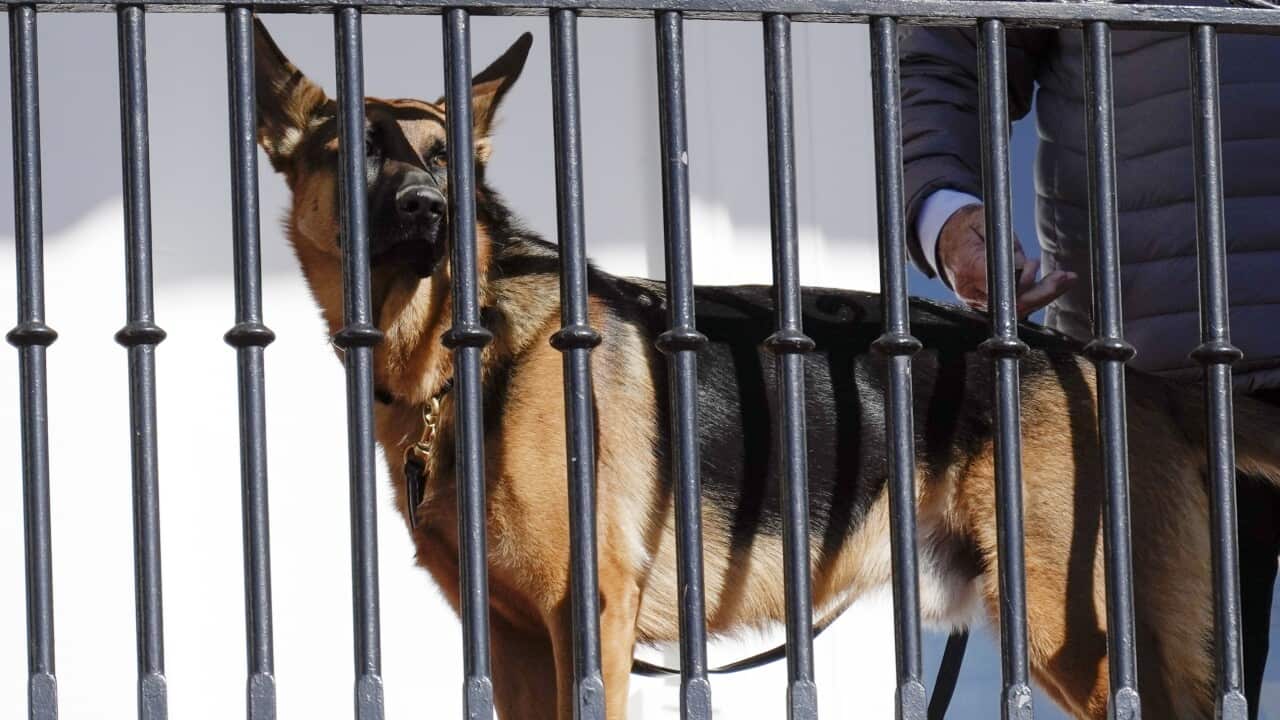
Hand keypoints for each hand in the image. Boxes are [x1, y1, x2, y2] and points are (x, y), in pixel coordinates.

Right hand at [936, 203, 1076, 317]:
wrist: (947, 240)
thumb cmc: (965, 228)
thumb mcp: (980, 220)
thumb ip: (1001, 242)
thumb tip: (1023, 264)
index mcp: (967, 267)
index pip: (997, 283)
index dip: (1020, 280)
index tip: (1034, 266)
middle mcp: (971, 290)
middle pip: (1010, 303)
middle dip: (1040, 293)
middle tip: (1063, 278)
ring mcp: (978, 301)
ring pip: (1017, 308)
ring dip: (1044, 295)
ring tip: (1065, 278)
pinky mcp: (988, 303)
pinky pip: (1015, 306)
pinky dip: (1037, 296)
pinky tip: (1055, 284)